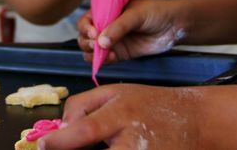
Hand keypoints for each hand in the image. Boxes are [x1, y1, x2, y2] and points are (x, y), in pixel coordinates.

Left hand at [39, 84, 204, 148]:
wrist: (193, 119)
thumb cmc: (149, 104)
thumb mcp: (115, 91)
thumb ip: (83, 105)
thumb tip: (61, 128)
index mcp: (121, 114)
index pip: (85, 129)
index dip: (60, 141)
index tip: (43, 146)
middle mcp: (133, 139)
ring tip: (99, 145)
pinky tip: (112, 148)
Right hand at [77, 0, 184, 62]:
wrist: (175, 25)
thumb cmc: (156, 12)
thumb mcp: (136, 14)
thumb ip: (118, 27)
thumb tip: (101, 41)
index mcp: (107, 11)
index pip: (86, 19)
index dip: (85, 27)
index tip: (93, 33)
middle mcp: (107, 25)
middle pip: (85, 36)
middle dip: (86, 41)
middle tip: (96, 44)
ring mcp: (114, 40)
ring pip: (92, 49)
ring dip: (92, 53)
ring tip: (103, 52)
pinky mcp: (122, 53)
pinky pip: (106, 59)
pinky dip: (104, 61)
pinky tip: (113, 57)